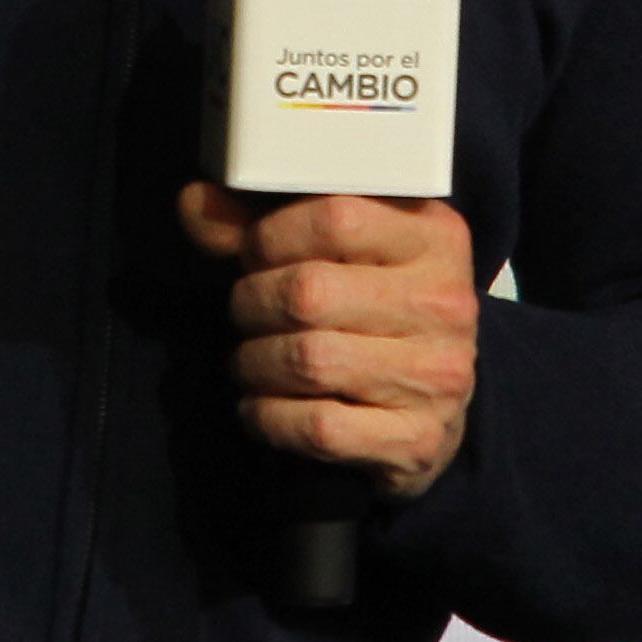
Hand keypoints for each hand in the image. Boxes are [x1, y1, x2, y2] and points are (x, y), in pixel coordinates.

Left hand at [179, 184, 479, 499]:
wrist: (433, 407)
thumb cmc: (371, 311)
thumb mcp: (333, 253)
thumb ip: (263, 224)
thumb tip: (196, 202)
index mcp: (435, 238)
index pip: (335, 216)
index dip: (271, 237)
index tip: (255, 254)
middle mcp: (445, 304)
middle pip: (309, 292)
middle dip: (251, 304)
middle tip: (246, 313)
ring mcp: (437, 376)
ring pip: (308, 361)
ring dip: (254, 364)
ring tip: (249, 361)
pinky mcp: (418, 439)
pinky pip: (318, 427)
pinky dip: (269, 417)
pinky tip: (262, 406)